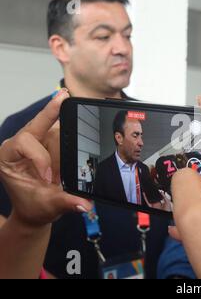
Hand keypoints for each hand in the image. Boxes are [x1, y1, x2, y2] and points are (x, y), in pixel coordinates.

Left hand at [0, 90, 91, 229]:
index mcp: (8, 158)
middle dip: (50, 111)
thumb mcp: (47, 206)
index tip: (48, 177)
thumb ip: (65, 202)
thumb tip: (85, 204)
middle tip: (64, 96)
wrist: (36, 210)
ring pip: (52, 126)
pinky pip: (62, 130)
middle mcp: (21, 146)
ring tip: (69, 113)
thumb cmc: (34, 206)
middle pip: (36, 125)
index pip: (23, 143)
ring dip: (62, 121)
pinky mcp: (52, 143)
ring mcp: (38, 142)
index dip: (38, 156)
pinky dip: (71, 122)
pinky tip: (75, 108)